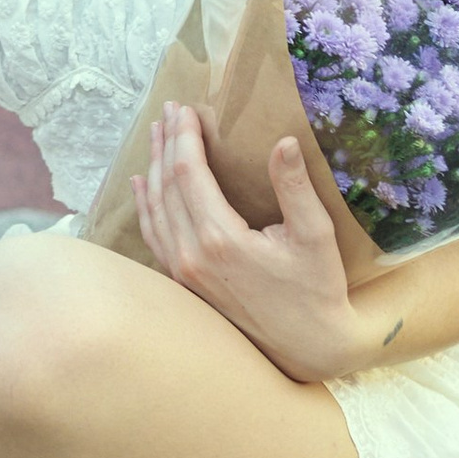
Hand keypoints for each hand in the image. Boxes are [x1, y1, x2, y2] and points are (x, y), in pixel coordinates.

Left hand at [131, 107, 359, 385]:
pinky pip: (155, 236)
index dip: (184, 137)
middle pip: (167, 186)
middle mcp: (192, 256)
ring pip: (156, 209)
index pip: (188, 173)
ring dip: (153, 168)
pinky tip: (142, 185)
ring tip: (156, 134)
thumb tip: (284, 141)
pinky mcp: (185, 285)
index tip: (185, 108)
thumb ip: (295, 187)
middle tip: (169, 110)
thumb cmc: (317, 291)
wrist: (308, 349)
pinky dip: (145, 206)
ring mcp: (183, 273)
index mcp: (221, 239)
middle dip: (166, 143)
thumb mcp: (315, 236)